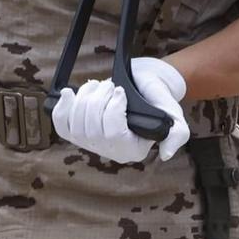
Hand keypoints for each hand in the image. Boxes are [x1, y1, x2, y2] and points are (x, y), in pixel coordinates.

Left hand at [50, 58, 189, 163]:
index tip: (120, 91)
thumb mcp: (174, 116)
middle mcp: (110, 151)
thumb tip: (166, 154)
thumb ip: (177, 134)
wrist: (140, 86)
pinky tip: (68, 93)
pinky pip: (61, 126)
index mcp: (132, 150)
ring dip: (83, 99)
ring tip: (97, 85)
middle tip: (108, 84)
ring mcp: (90, 143)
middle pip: (91, 129)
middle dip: (97, 100)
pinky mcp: (76, 131)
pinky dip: (62, 108)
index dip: (112, 109)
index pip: (113, 134)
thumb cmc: (156, 100)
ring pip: (75, 125)